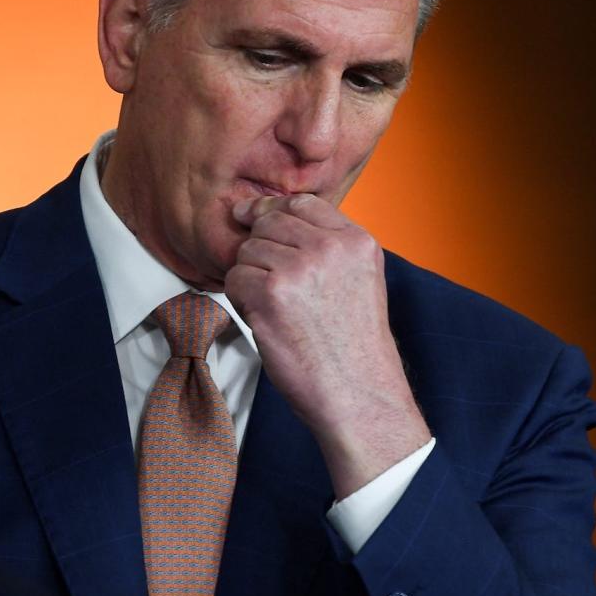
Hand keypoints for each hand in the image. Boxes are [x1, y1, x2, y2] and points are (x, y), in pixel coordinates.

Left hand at [226, 194, 430, 498]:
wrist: (358, 393)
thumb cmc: (354, 347)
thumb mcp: (361, 281)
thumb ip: (330, 248)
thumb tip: (275, 220)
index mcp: (357, 241)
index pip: (303, 203)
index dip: (273, 211)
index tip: (253, 219)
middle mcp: (330, 247)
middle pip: (270, 222)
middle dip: (259, 248)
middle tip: (270, 284)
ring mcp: (300, 268)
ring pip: (248, 250)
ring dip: (250, 277)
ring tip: (275, 309)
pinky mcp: (271, 293)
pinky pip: (235, 277)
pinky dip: (240, 298)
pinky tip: (264, 319)